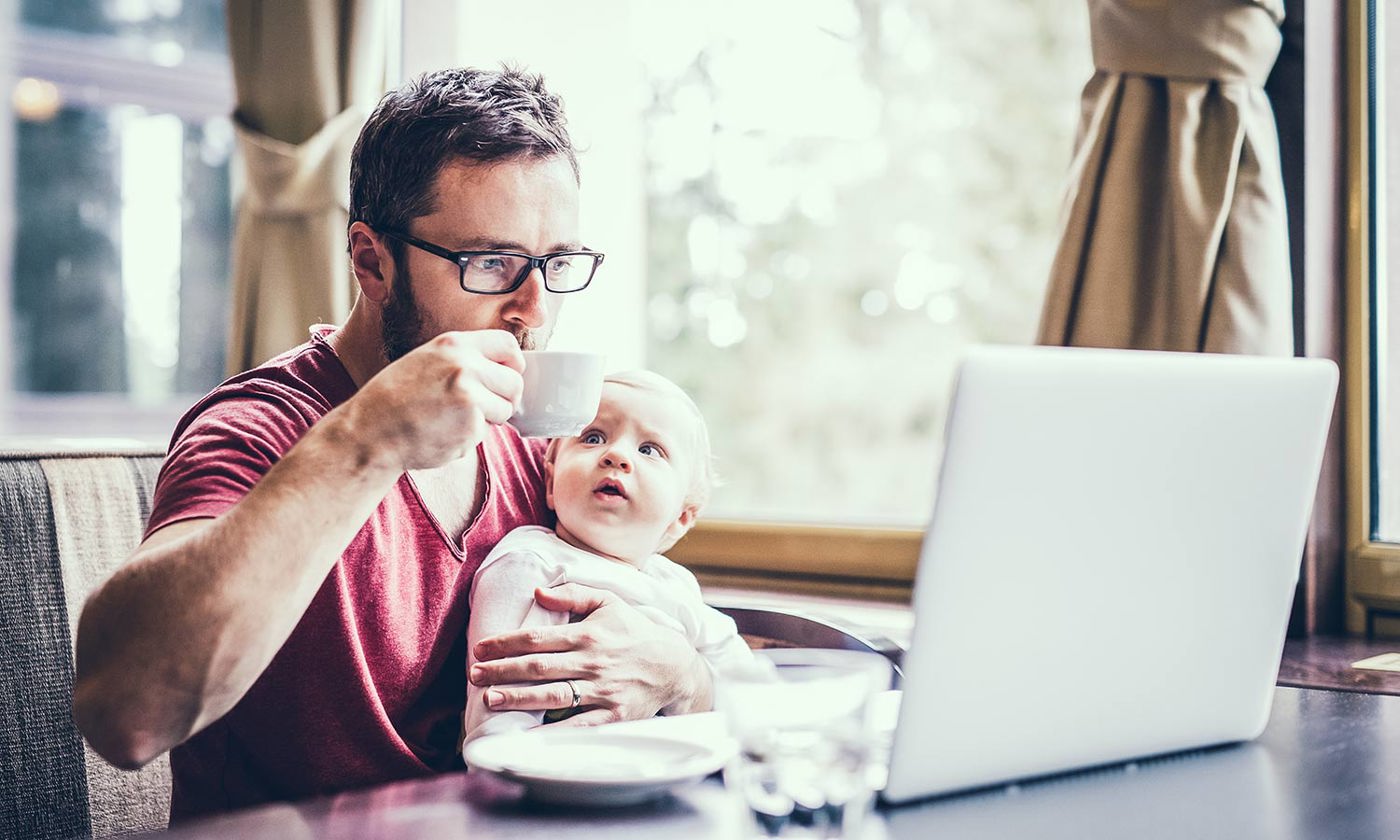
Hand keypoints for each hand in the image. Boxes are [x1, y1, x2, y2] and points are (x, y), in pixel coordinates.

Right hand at [346, 330, 523, 470]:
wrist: (369, 431)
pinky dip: (468, 437)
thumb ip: (464, 359)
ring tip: (454, 419)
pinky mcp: (470, 427)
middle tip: (482, 407)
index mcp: (454, 345)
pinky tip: (442, 433)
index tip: (506, 376)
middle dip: (505, 398)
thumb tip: (504, 370)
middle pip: (515, 381)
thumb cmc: (395, 398)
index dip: (514, 364)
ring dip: (488, 419)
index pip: (508, 345)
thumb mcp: (427, 360)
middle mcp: (465, 366)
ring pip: (506, 409)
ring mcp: (469, 397)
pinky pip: (485, 433)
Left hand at [469, 583, 713, 725]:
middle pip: (539, 667)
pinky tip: (528, 734)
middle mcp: (592, 662)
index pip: (538, 638)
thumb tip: (538, 591)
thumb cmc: (635, 631)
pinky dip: (552, 731)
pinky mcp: (612, 715)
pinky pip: (578, 726)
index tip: (481, 648)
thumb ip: (574, 594)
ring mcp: (602, 691)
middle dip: (503, 670)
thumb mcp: (609, 602)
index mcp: (587, 634)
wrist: (674, 665)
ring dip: (519, 697)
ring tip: (490, 698)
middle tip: (474, 673)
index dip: (506, 643)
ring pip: (553, 695)